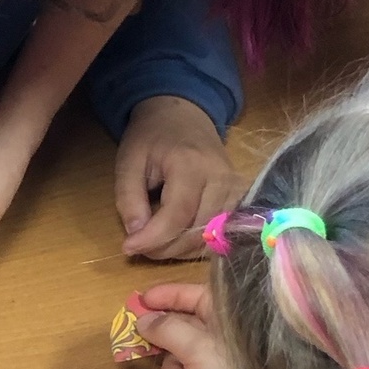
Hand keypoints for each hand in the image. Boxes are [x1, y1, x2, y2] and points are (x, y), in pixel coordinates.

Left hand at [115, 97, 240, 260]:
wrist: (184, 117)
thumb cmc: (152, 138)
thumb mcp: (128, 160)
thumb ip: (129, 197)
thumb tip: (137, 235)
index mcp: (192, 164)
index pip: (177, 215)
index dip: (153, 238)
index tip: (128, 247)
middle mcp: (221, 179)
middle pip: (198, 231)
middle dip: (165, 248)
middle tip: (138, 248)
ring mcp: (236, 189)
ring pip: (212, 238)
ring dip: (180, 250)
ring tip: (154, 244)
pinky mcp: (240, 198)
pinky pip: (222, 234)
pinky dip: (197, 244)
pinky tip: (176, 241)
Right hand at [135, 282, 271, 368]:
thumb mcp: (200, 351)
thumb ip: (169, 329)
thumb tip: (144, 319)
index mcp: (232, 327)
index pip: (200, 297)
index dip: (171, 296)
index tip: (141, 300)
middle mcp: (226, 348)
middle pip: (182, 332)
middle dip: (167, 345)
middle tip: (149, 348)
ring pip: (177, 364)